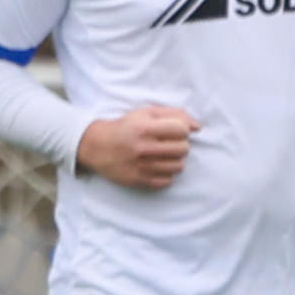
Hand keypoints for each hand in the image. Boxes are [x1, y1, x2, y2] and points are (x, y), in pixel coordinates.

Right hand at [74, 106, 194, 189]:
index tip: (173, 131)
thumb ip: (174, 114)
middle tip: (168, 144)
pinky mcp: (138, 180)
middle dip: (179, 145)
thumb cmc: (125, 127)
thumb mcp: (146, 113)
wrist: (96, 146)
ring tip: (163, 156)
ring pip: (178, 167)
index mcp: (144, 128)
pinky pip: (167, 181)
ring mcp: (141, 166)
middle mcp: (143, 148)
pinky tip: (156, 167)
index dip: (181, 129)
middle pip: (183, 149)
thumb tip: (198, 127)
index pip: (182, 129)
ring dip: (174, 160)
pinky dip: (165, 174)